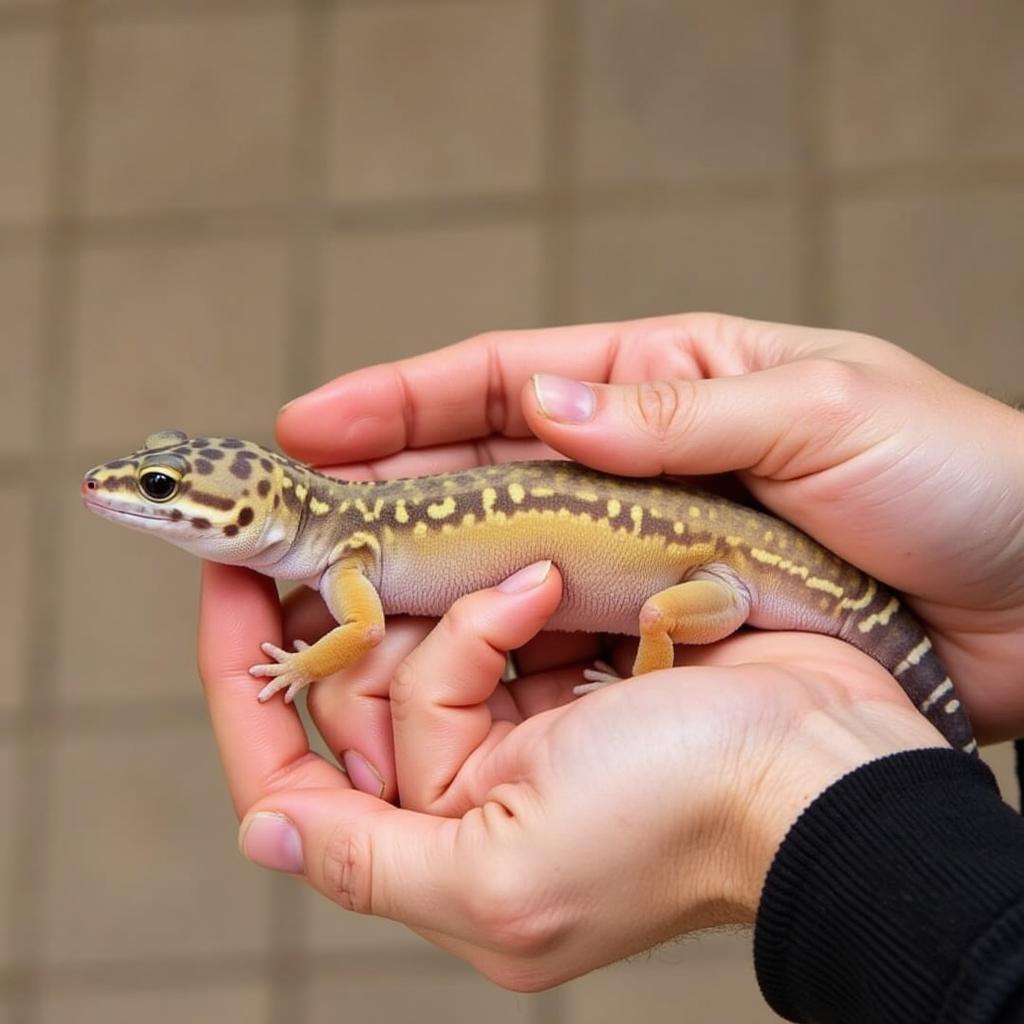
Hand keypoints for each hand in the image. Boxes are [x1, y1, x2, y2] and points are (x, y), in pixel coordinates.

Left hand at [199, 559, 940, 990]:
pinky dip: (512, 594)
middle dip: (396, 635)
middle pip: (366, 693)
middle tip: (463, 602)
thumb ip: (369, 859)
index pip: (292, 771)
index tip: (229, 587)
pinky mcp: (568, 672)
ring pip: (428, 639)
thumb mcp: (501, 880)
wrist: (818, 762)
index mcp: (439, 858)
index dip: (248, 680)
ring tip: (534, 593)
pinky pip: (495, 613)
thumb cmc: (676, 824)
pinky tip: (554, 585)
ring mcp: (520, 729)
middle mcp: (469, 795)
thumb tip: (262, 836)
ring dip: (467, 606)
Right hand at [277, 314, 1023, 740]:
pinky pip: (570, 631)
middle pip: (486, 473)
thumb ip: (679, 415)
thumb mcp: (826, 411)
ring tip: (346, 606)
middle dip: (389, 496)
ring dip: (434, 580)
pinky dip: (509, 646)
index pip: (506, 379)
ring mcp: (651, 550)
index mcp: (667, 382)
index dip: (401, 402)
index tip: (312, 427)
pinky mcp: (674, 626)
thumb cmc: (957, 477)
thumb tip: (547, 411)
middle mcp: (641, 464)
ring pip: (513, 558)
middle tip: (299, 530)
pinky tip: (452, 668)